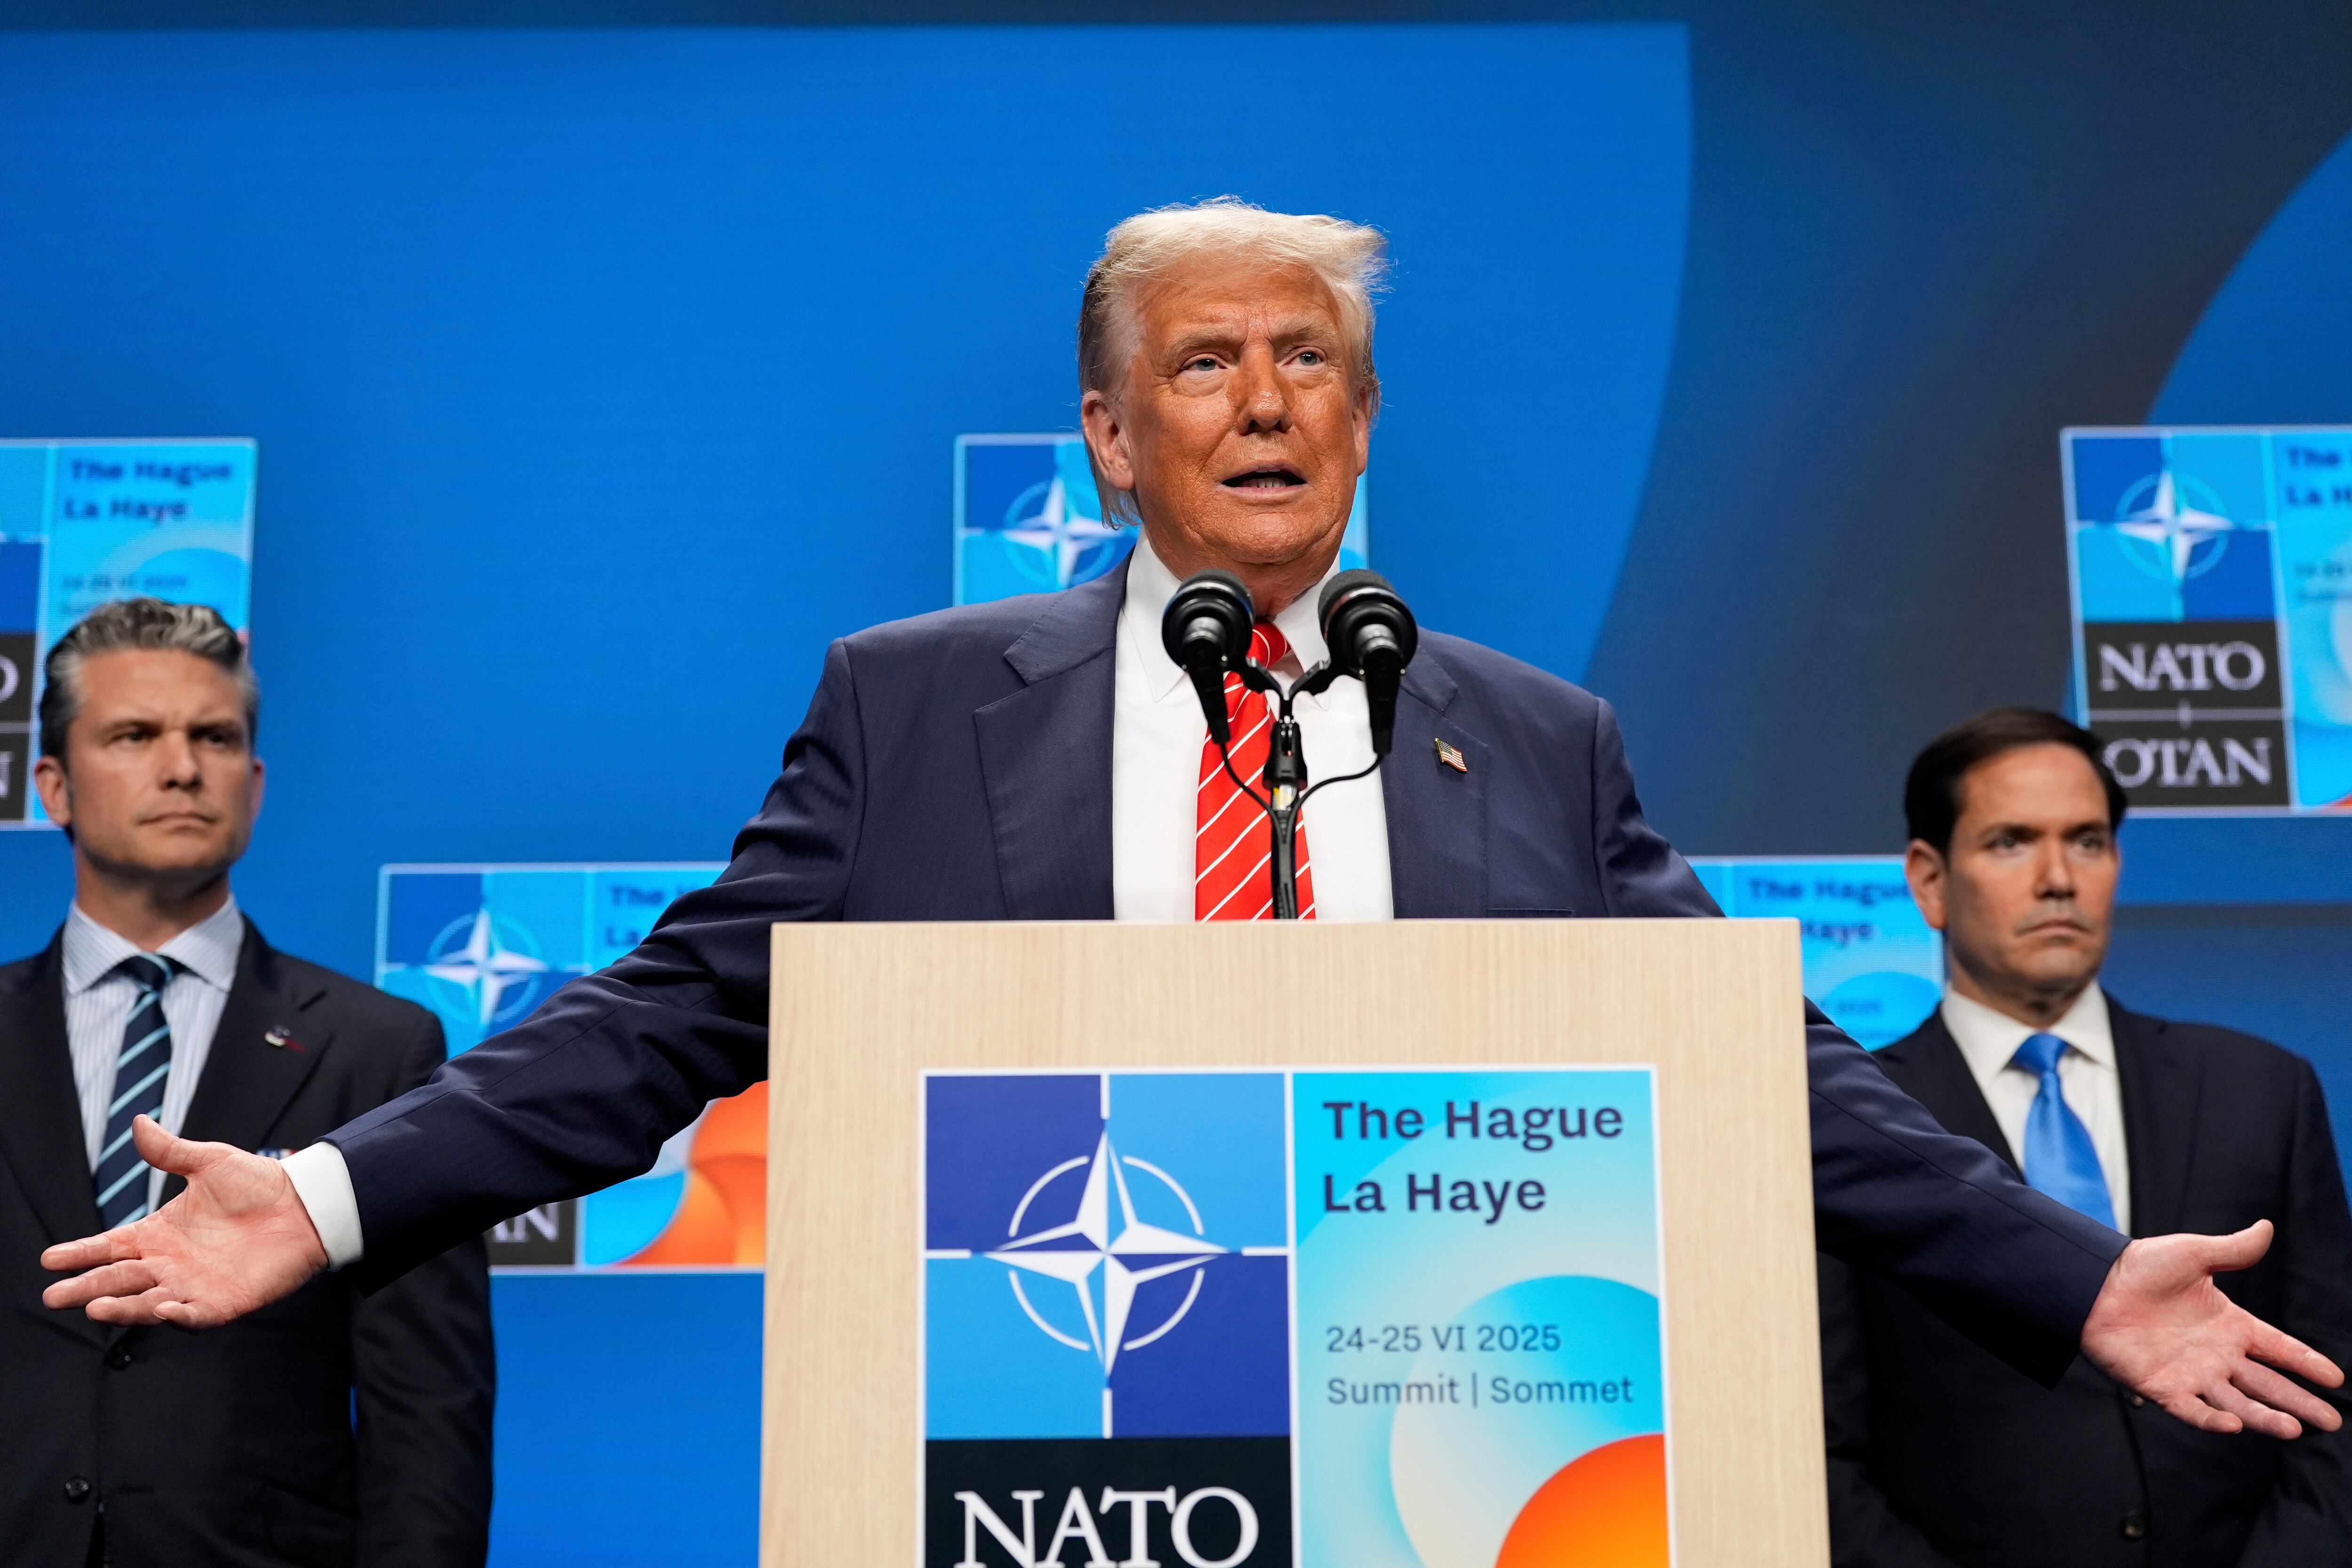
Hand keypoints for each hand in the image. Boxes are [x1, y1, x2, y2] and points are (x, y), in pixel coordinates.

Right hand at [41, 1115, 327, 1328]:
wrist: (305, 1205)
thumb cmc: (259, 1184)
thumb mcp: (210, 1162)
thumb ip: (171, 1152)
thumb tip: (139, 1123)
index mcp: (160, 1233)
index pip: (110, 1246)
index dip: (81, 1253)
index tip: (50, 1259)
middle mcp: (170, 1263)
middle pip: (118, 1279)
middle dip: (86, 1287)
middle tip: (54, 1295)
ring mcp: (193, 1285)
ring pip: (146, 1302)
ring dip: (121, 1307)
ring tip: (94, 1307)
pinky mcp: (222, 1302)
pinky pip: (194, 1316)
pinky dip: (178, 1316)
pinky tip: (162, 1309)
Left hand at [2081, 1221, 2343, 1438]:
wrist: (2093, 1283)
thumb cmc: (2141, 1267)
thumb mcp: (2193, 1254)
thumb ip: (2232, 1249)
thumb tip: (2266, 1227)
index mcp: (2230, 1325)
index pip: (2279, 1348)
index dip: (2307, 1362)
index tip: (2336, 1378)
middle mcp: (2217, 1355)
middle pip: (2268, 1385)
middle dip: (2300, 1402)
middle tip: (2332, 1420)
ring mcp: (2192, 1373)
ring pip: (2238, 1403)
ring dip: (2266, 1417)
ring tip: (2295, 1428)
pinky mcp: (2162, 1386)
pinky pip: (2192, 1410)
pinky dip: (2211, 1420)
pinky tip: (2234, 1425)